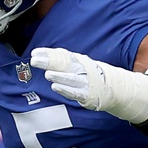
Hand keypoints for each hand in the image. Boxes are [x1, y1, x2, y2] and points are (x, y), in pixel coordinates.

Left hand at [31, 46, 147, 123]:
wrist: (113, 87)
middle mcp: (81, 69)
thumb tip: (41, 54)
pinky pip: (75, 92)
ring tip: (48, 74)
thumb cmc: (89, 74)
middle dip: (49, 62)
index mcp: (78, 60)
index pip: (61, 55)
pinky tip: (55, 87)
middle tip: (35, 60)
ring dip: (59, 76)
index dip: (48, 54)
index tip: (35, 53)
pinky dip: (65, 90)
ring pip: (70, 79)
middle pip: (64, 64)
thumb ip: (61, 59)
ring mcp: (85, 82)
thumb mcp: (77, 64)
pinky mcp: (87, 95)